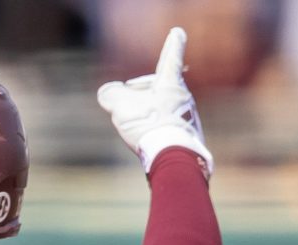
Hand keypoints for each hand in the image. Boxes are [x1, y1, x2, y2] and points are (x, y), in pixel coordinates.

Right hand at [97, 26, 212, 175]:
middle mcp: (184, 96)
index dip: (173, 44)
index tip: (178, 32)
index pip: (170, 57)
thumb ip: (110, 94)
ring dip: (149, 114)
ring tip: (137, 129)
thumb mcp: (120, 106)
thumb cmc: (148, 126)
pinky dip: (156, 130)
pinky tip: (148, 142)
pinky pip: (169, 127)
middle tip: (127, 103)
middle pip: (160, 88)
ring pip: (164, 108)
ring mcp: (189, 116)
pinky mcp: (189, 136)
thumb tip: (108, 92)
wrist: (173, 158)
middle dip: (143, 92)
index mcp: (170, 82)